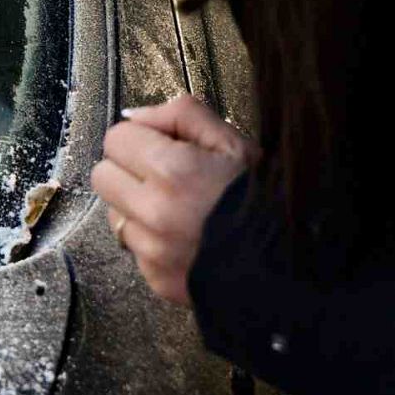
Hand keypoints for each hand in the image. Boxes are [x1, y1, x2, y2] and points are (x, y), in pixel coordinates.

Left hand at [91, 95, 258, 306]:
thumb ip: (181, 115)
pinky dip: (151, 240)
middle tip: (161, 175)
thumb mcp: (233, 142)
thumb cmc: (265, 201)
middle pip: (103, 175)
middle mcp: (154, 212)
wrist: (291, 264)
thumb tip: (135, 116)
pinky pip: (134, 249)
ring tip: (177, 209)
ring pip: (114, 214)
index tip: (159, 146)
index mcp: (172, 171)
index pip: (116, 139)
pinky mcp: (155, 278)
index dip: (139, 138)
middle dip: (127, 170)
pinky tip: (183, 236)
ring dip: (136, 207)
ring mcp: (152, 250)